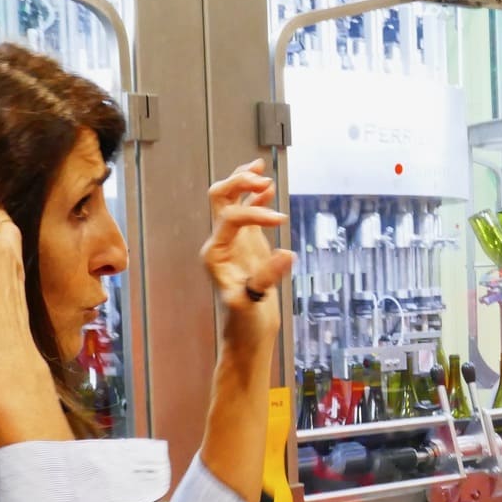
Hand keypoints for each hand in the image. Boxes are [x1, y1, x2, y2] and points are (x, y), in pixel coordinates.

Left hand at [202, 160, 294, 345]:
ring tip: (260, 168)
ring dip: (243, 181)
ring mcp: (233, 240)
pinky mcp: (246, 243)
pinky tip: (268, 188)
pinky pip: (248, 212)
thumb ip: (267, 277)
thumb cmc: (245, 323)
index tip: (281, 221)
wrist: (248, 333)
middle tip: (263, 178)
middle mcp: (219, 242)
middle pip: (220, 197)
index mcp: (214, 253)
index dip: (256, 214)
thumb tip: (287, 253)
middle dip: (238, 183)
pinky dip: (256, 197)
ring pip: (231, 199)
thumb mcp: (253, 303)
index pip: (232, 218)